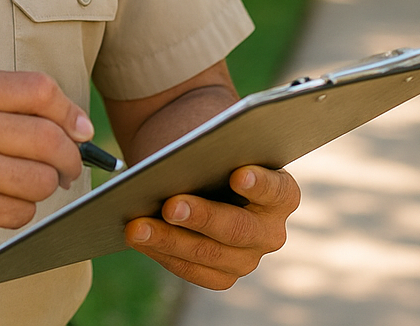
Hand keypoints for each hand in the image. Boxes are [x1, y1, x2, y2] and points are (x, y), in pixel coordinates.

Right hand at [0, 71, 91, 251]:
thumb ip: (19, 106)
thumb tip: (81, 129)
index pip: (39, 90)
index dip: (70, 112)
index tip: (81, 129)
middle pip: (48, 139)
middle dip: (70, 157)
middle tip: (68, 165)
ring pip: (42, 180)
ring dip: (44, 186)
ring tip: (25, 182)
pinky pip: (23, 212)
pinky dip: (21, 209)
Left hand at [124, 165, 299, 289]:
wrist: (197, 168)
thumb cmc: (209, 150)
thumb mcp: (212, 143)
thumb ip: (207, 154)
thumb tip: (177, 169)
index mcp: (282, 193)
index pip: (276, 190)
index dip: (258, 184)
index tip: (237, 174)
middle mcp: (271, 231)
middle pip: (238, 229)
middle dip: (202, 217)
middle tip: (170, 205)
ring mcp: (247, 257)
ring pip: (209, 255)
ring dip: (169, 240)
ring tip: (137, 226)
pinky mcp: (222, 275)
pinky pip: (192, 270)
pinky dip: (163, 252)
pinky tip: (138, 237)